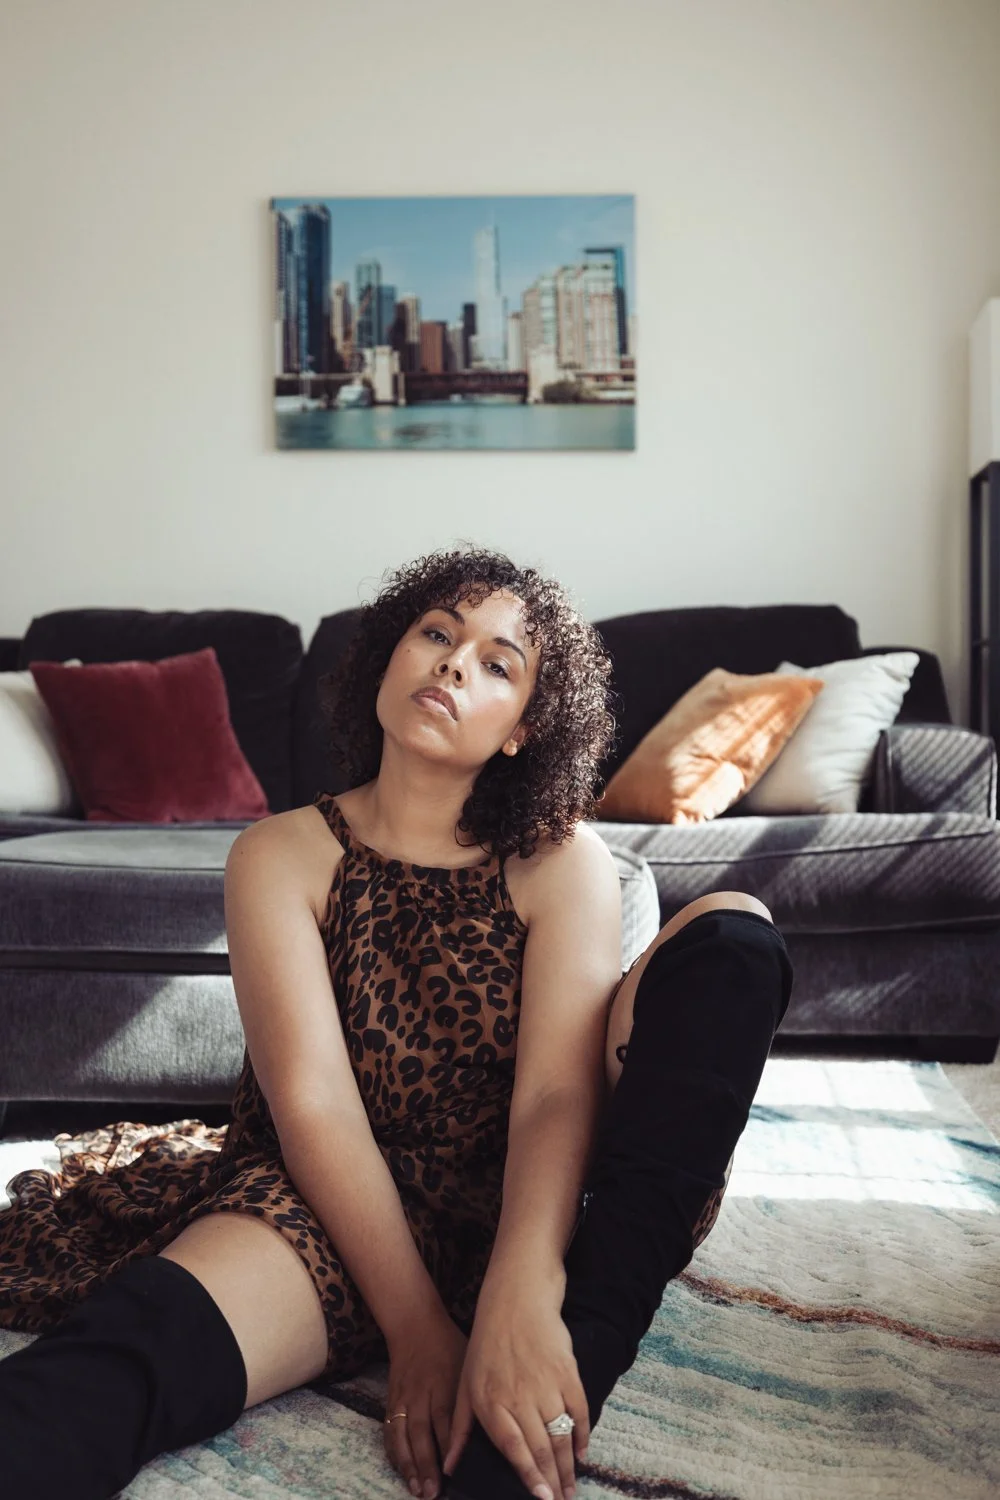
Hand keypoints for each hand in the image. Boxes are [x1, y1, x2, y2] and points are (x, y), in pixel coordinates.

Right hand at [384, 1308, 468, 1499]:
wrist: (414, 1324)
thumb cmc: (448, 1345)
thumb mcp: (468, 1363)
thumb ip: (473, 1395)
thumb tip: (495, 1424)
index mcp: (444, 1386)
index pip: (446, 1423)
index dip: (449, 1450)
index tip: (456, 1475)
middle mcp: (422, 1395)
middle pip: (423, 1435)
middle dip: (428, 1466)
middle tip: (434, 1493)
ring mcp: (404, 1399)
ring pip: (404, 1437)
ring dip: (409, 1465)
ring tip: (417, 1489)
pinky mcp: (392, 1401)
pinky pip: (390, 1430)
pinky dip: (394, 1453)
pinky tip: (401, 1469)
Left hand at [441, 1273, 589, 1499]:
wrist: (516, 1298)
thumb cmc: (486, 1343)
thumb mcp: (465, 1383)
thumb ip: (460, 1428)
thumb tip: (449, 1466)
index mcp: (492, 1402)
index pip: (514, 1449)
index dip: (529, 1476)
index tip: (542, 1499)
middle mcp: (520, 1397)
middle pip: (541, 1448)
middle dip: (552, 1481)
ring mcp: (546, 1384)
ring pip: (560, 1435)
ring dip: (568, 1466)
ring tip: (570, 1488)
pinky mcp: (567, 1371)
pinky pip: (578, 1411)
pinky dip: (582, 1434)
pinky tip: (581, 1452)